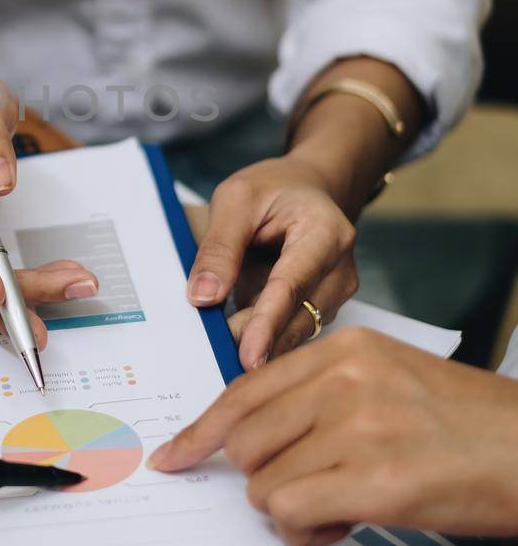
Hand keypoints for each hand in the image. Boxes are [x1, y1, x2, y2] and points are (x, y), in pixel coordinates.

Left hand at [151, 330, 517, 545]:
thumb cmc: (467, 426)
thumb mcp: (389, 381)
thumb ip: (323, 395)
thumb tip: (258, 437)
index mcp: (344, 350)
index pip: (244, 390)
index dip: (203, 431)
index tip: (176, 455)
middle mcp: (344, 380)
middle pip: (244, 441)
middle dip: (265, 477)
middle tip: (313, 489)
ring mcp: (358, 428)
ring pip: (264, 483)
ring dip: (292, 509)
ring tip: (344, 504)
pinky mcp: (375, 480)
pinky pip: (293, 512)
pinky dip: (310, 531)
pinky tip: (348, 522)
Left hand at [186, 156, 357, 370]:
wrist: (305, 189)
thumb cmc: (273, 189)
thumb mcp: (235, 200)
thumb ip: (220, 247)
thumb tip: (204, 296)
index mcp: (325, 233)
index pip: (292, 285)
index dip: (267, 323)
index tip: (249, 356)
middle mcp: (341, 268)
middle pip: (299, 317)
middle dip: (259, 340)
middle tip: (217, 351)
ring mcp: (336, 292)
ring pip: (297, 331)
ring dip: (262, 341)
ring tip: (224, 343)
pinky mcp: (324, 307)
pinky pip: (293, 330)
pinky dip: (267, 338)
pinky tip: (241, 340)